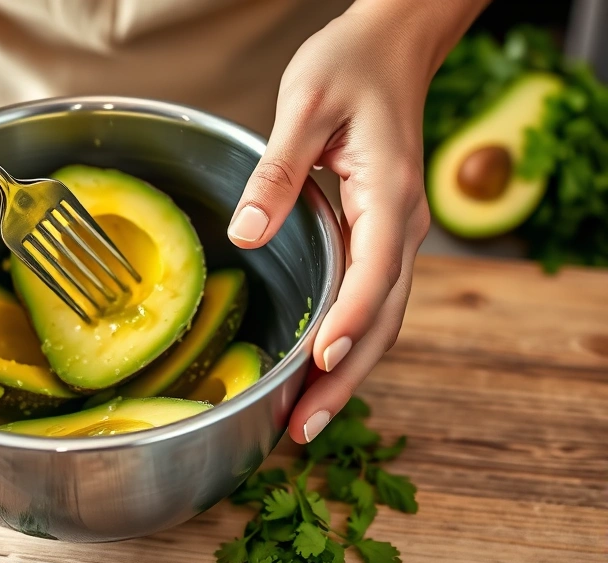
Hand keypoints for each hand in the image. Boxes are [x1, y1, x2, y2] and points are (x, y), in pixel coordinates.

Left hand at [228, 1, 482, 442]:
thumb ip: (277, 169)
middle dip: (346, 377)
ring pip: (379, 320)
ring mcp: (394, 236)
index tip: (322, 360)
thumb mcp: (304, 105)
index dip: (350, 319)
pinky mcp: (377, 238)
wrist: (391, 48)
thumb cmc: (350, 66)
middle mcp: (401, 225)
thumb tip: (247, 233)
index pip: (375, 271)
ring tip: (304, 421)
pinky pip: (368, 302)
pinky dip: (346, 343)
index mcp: (389, 194)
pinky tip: (315, 372)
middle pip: (383, 318)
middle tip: (302, 428)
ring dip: (346, 373)